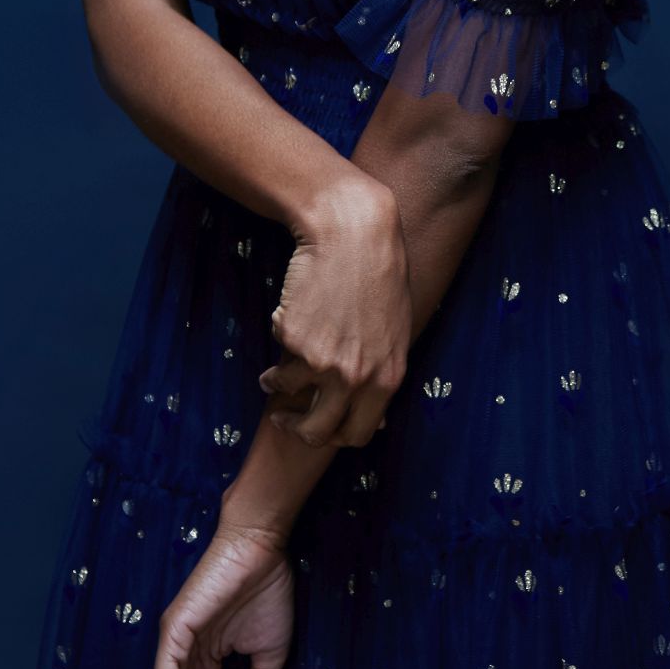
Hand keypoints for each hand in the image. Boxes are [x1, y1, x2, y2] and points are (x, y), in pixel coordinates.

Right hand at [258, 173, 411, 450]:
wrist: (353, 232)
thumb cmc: (380, 273)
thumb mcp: (397, 331)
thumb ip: (383, 373)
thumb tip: (376, 417)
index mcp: (389, 377)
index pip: (358, 434)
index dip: (335, 436)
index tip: (323, 426)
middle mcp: (356, 377)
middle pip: (318, 432)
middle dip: (298, 429)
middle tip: (287, 418)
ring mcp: (322, 361)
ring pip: (288, 395)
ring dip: (277, 387)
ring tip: (272, 376)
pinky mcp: (293, 339)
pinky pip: (279, 357)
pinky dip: (277, 350)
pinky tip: (284, 329)